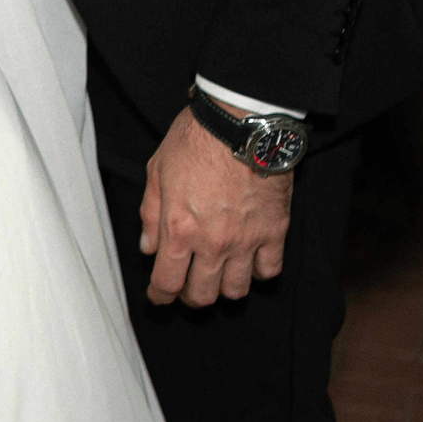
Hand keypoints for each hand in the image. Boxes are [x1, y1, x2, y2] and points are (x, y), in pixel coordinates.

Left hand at [137, 100, 291, 306]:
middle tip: (187, 286)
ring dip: (224, 288)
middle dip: (190, 297)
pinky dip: (258, 272)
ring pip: (236, 290)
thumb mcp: (157, 170)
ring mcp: (246, 241)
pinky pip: (269, 271)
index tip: (159, 297)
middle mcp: (212, 243)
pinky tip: (249, 261)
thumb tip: (148, 246)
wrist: (240, 124)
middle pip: (202, 295)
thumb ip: (150, 214)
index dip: (160, 296)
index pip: (167, 282)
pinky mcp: (274, 232)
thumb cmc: (195, 141)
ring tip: (219, 275)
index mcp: (178, 229)